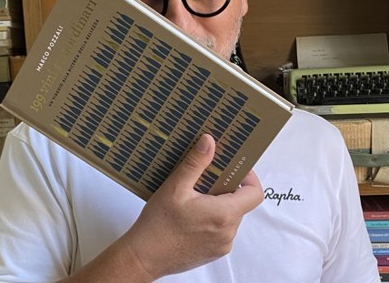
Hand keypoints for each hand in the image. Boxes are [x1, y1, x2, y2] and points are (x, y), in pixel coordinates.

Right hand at [123, 133, 263, 279]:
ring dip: (218, 204)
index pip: (254, 193)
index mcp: (224, 214)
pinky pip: (221, 230)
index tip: (234, 168)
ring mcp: (221, 245)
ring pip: (230, 216)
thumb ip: (196, 162)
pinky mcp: (212, 252)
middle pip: (241, 203)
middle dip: (227, 188)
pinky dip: (212, 218)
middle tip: (206, 179)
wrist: (143, 257)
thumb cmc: (158, 224)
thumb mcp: (176, 187)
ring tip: (195, 197)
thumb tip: (209, 141)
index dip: (249, 177)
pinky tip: (191, 214)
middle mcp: (227, 233)